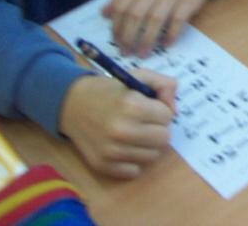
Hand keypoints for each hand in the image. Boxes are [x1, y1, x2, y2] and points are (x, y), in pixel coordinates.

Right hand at [59, 71, 176, 178]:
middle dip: (158, 128)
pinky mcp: (103, 166)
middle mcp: (121, 131)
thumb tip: (175, 112)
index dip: (161, 110)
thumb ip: (164, 85)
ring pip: (152, 156)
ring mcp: (111, 151)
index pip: (168, 116)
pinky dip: (133, 160)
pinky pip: (135, 171)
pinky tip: (125, 146)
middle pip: (164, 139)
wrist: (72, 104)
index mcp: (131, 106)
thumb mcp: (139, 76)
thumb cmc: (111, 90)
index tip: (150, 107)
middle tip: (145, 121)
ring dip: (148, 145)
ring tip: (136, 133)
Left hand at [103, 0, 209, 56]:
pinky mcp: (189, 0)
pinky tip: (166, 44)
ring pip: (155, 19)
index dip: (116, 26)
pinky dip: (171, 34)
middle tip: (126, 52)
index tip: (115, 41)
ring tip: (142, 53)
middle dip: (128, 37)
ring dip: (146, 40)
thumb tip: (104, 14)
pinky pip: (178, 20)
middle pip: (135, 14)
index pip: (122, 5)